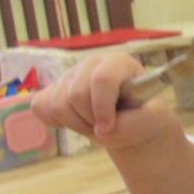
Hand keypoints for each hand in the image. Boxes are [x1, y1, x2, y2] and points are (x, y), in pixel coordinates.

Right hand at [30, 53, 182, 150]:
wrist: (131, 122)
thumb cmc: (143, 115)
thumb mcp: (153, 119)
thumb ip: (132, 122)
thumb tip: (102, 130)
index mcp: (119, 63)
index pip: (102, 79)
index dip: (101, 107)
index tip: (108, 127)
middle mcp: (92, 63)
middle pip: (75, 93)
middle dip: (89, 119)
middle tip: (105, 127)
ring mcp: (70, 74)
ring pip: (56, 103)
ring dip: (75, 123)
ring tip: (94, 124)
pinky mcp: (53, 89)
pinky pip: (41, 107)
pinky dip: (56, 121)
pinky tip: (76, 120)